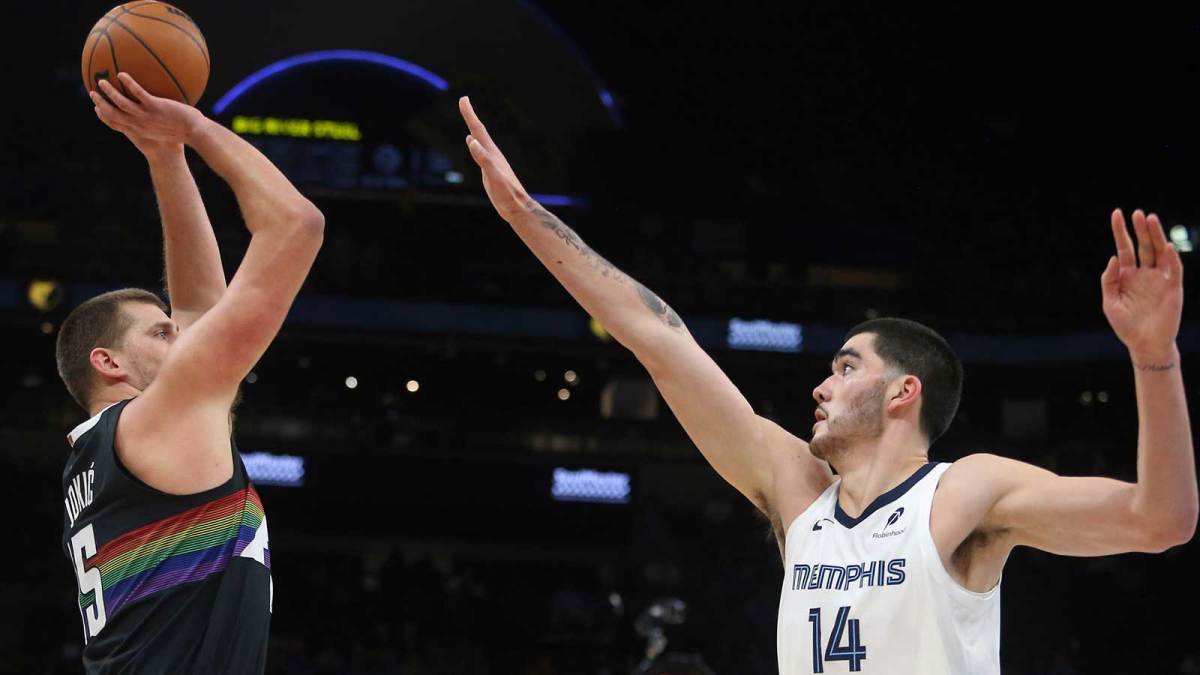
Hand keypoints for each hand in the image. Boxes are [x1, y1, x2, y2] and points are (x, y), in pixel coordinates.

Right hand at [90, 73, 201, 156]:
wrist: (196, 133)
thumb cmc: (185, 132)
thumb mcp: (165, 130)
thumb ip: (156, 122)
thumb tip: (157, 112)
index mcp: (140, 130)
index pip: (116, 125)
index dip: (104, 117)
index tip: (96, 108)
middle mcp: (140, 124)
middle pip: (112, 115)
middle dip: (100, 104)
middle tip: (92, 93)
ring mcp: (147, 115)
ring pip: (121, 103)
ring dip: (109, 92)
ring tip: (102, 81)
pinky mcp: (156, 107)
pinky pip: (138, 93)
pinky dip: (129, 84)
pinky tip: (122, 74)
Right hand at [458, 96, 532, 221]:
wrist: (517, 207)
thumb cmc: (506, 194)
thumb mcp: (493, 176)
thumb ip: (483, 158)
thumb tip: (471, 140)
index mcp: (491, 153)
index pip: (478, 130)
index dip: (470, 114)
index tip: (463, 99)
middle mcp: (492, 154)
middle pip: (479, 131)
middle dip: (470, 116)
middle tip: (464, 101)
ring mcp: (492, 162)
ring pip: (480, 140)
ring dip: (473, 128)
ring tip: (469, 119)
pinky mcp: (491, 170)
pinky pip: (480, 152)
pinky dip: (475, 144)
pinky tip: (473, 144)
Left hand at [1101, 209, 1183, 359]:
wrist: (1145, 344)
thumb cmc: (1125, 325)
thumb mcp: (1110, 303)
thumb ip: (1109, 280)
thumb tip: (1113, 257)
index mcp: (1127, 276)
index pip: (1124, 248)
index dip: (1120, 231)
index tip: (1117, 213)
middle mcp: (1144, 274)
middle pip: (1143, 246)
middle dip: (1140, 229)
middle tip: (1138, 213)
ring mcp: (1159, 279)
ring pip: (1159, 252)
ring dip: (1156, 236)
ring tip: (1151, 219)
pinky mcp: (1173, 288)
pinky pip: (1173, 269)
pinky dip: (1171, 258)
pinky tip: (1167, 245)